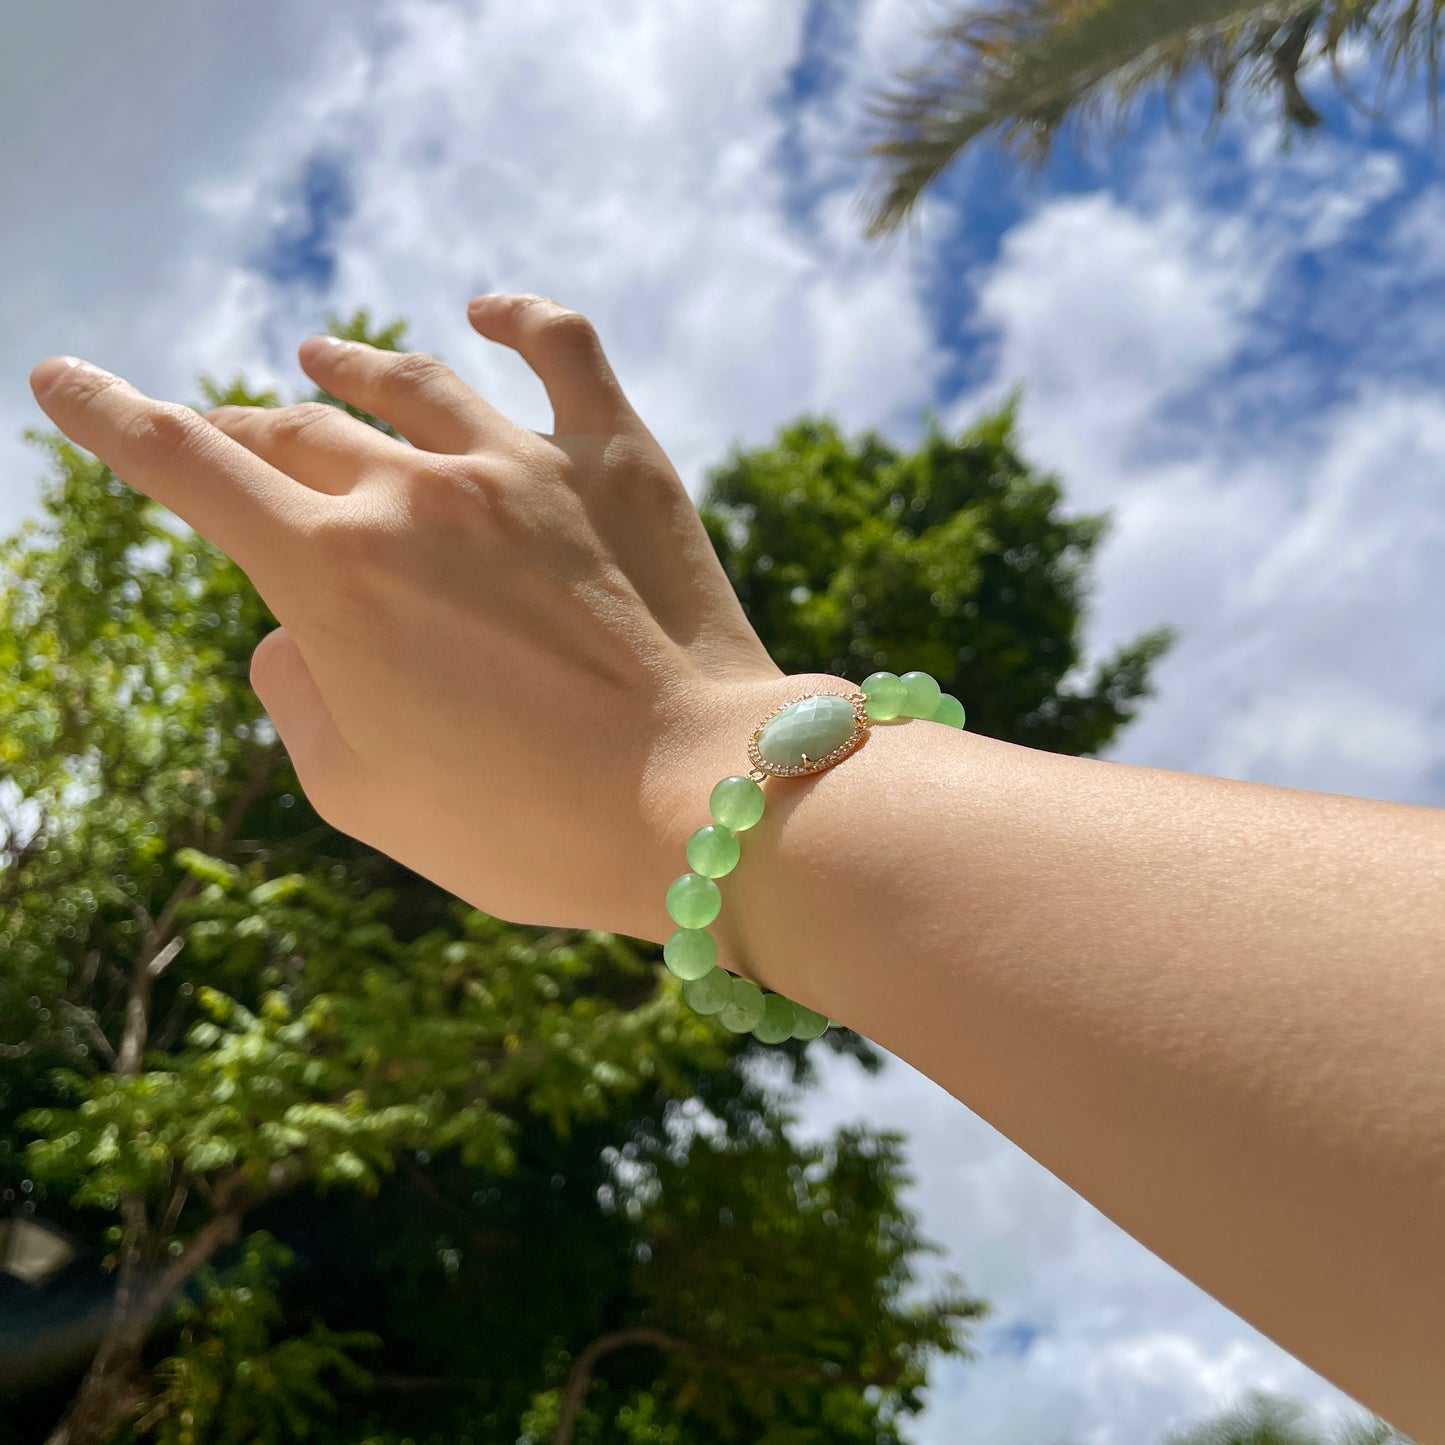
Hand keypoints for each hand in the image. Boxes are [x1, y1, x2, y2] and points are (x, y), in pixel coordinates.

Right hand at [29, 294, 789, 941]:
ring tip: (321, 352)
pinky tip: (488, 308)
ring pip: (410, 382)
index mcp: (331, 574)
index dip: (112, 421)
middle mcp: (415, 492)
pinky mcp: (620, 461)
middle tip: (224, 434)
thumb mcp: (362, 794)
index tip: (64, 381)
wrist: (699, 802)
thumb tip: (287, 630)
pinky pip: (562, 352)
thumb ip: (297, 697)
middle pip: (297, 431)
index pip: (189, 467)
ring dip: (351, 365)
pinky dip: (519, 317)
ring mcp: (524, 464)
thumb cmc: (527, 826)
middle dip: (244, 431)